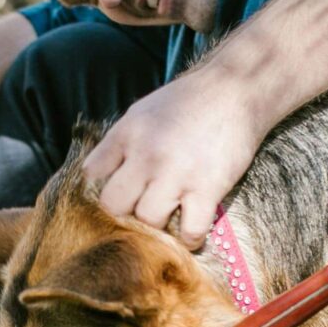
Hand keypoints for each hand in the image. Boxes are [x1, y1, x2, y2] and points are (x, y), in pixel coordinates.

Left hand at [81, 73, 267, 246]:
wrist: (235, 89)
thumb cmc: (189, 101)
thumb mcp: (142, 112)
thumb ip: (119, 143)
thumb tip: (98, 174)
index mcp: (127, 134)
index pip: (92, 175)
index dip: (102, 187)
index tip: (118, 192)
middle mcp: (146, 155)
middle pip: (115, 205)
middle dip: (127, 212)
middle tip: (144, 208)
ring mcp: (176, 173)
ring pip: (149, 221)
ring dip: (159, 225)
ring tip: (170, 215)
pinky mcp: (207, 188)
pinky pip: (190, 231)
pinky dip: (190, 237)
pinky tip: (192, 228)